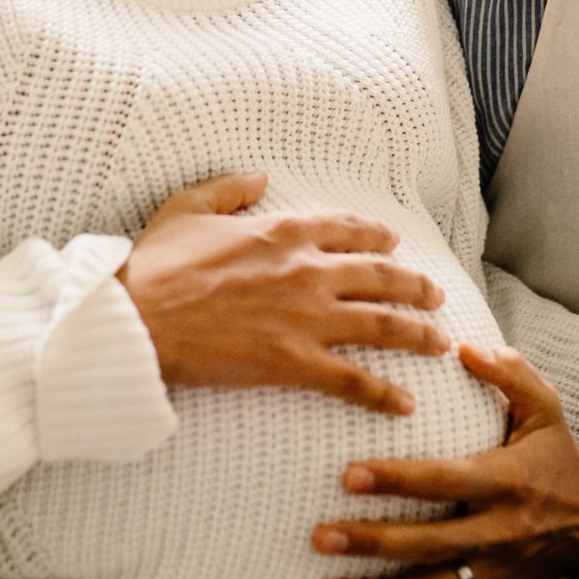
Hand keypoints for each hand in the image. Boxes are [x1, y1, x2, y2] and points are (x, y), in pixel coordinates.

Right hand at [121, 172, 451, 415]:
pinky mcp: (294, 362)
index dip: (377, 237)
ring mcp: (305, 317)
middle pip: (381, 276)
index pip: (348, 229)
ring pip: (382, 324)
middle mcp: (307, 270)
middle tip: (436, 295)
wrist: (137, 319)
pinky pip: (352, 380)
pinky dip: (384, 393)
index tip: (394, 244)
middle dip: (416, 286)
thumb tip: (259, 175)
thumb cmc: (155, 267)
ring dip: (419, 335)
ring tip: (441, 343)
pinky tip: (407, 403)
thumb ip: (228, 188)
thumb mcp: (187, 208)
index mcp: (284, 231)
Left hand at [311, 344, 578, 578]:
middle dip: (373, 542)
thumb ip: (510, 374)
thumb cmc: (557, 455)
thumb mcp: (546, 408)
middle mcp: (500, 531)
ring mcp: (494, 571)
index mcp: (508, 481)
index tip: (349, 475)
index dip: (397, 480)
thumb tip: (465, 347)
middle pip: (429, 543)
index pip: (446, 481)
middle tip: (322, 535)